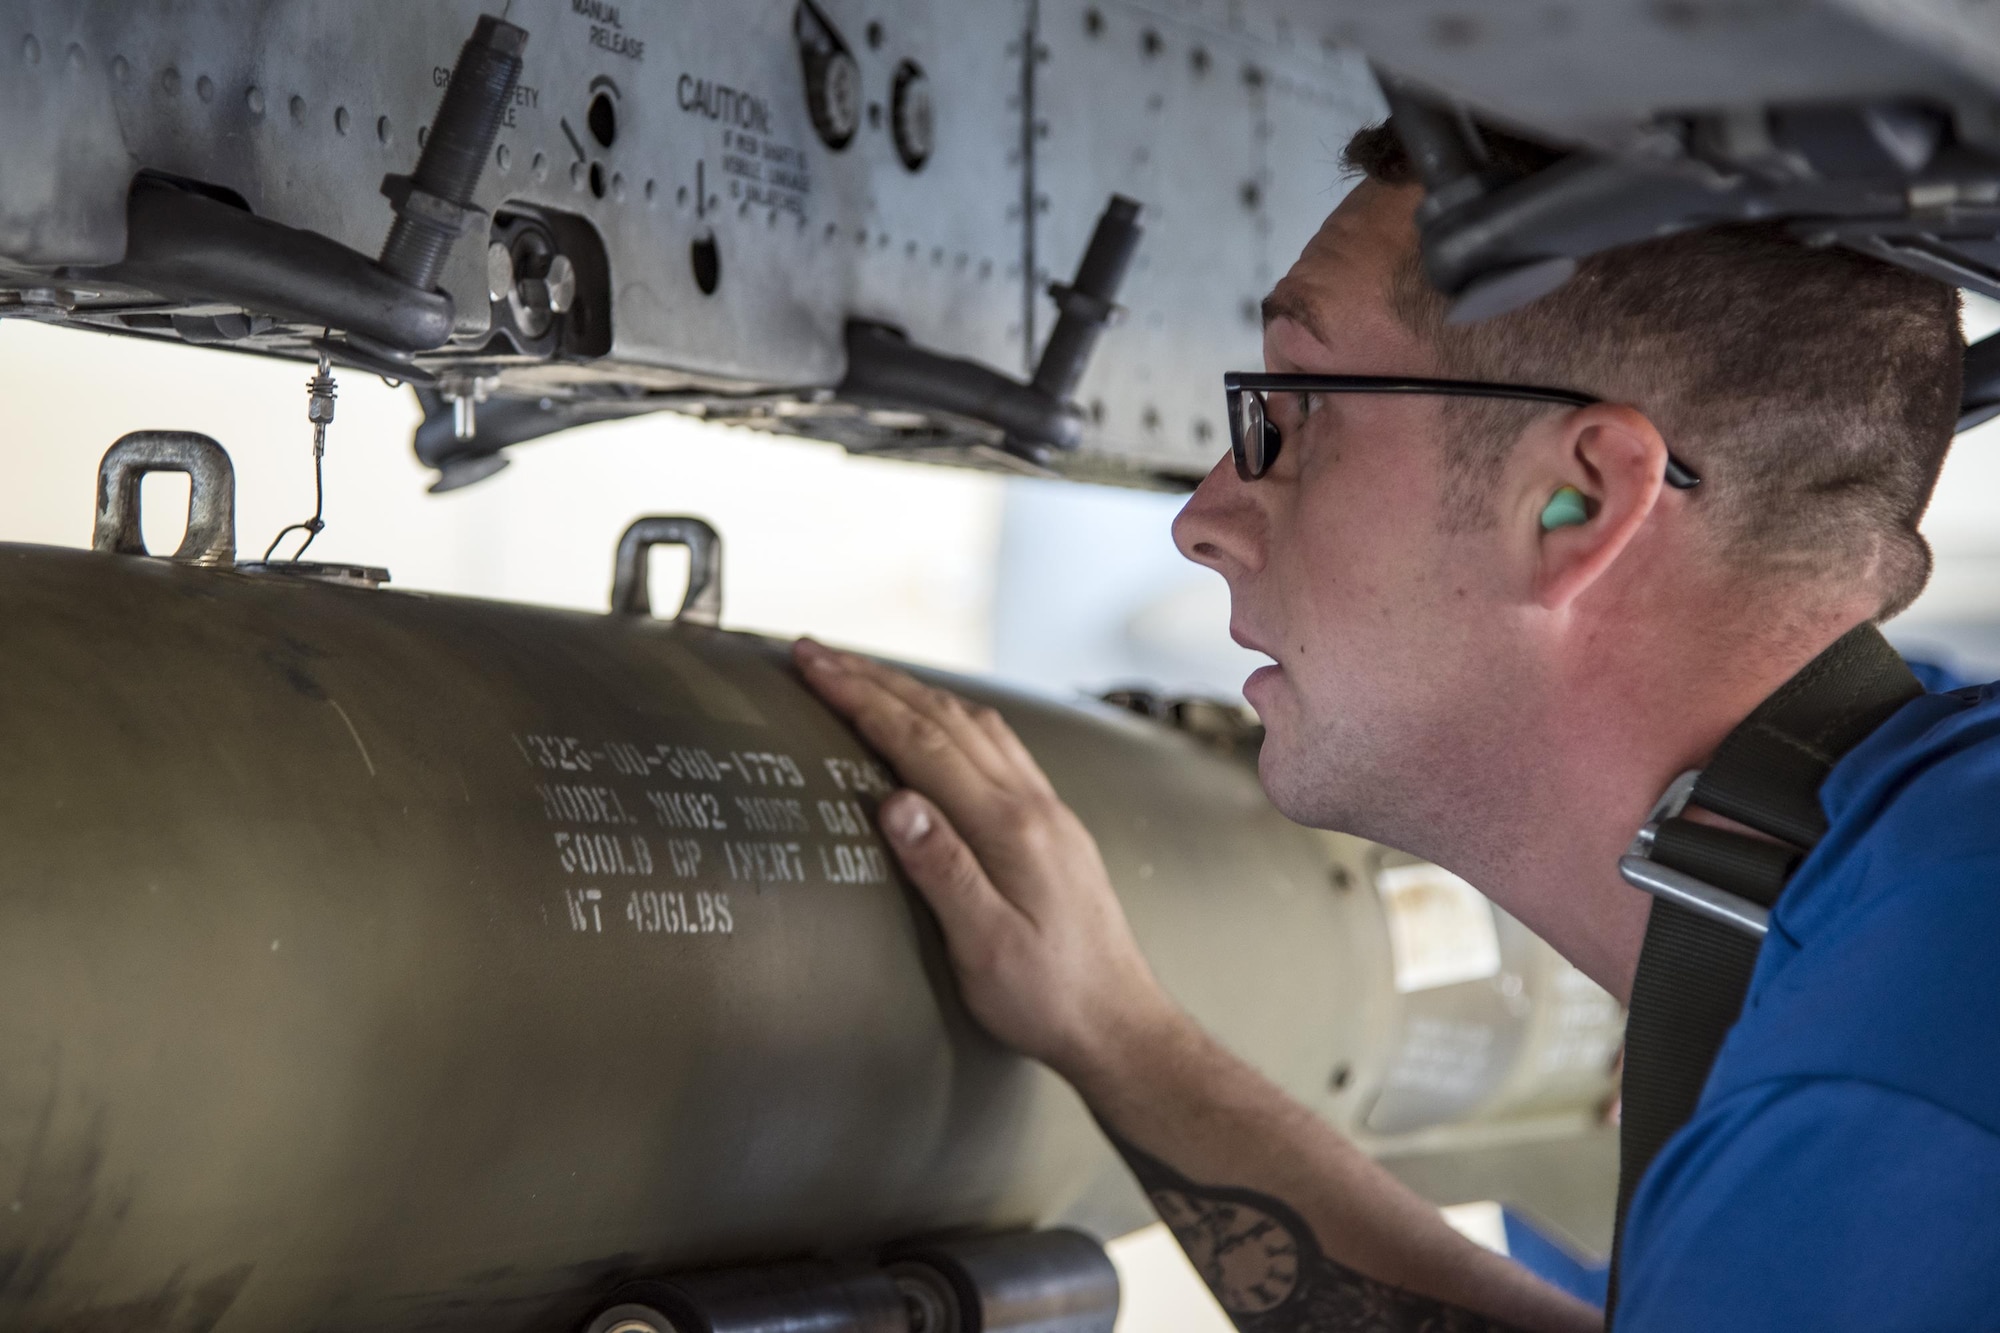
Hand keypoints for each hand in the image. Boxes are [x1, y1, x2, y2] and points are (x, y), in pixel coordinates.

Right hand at [793, 639, 1180, 1078]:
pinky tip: (937, 720)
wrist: (1120, 1024)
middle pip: (945, 718)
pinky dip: (951, 717)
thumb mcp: (984, 948)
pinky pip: (996, 746)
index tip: (815, 665)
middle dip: (875, 679)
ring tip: (862, 673)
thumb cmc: (1048, 998)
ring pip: (974, 724)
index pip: (922, 743)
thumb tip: (895, 801)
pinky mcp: (1053, 825)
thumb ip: (942, 870)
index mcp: (1010, 828)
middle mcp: (1033, 805)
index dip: (862, 697)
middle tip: (818, 652)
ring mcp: (1048, 810)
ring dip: (914, 690)